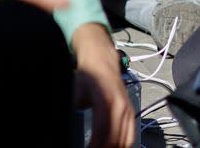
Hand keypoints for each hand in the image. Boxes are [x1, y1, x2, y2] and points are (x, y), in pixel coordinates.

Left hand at [73, 24, 134, 147]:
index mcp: (106, 101)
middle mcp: (121, 106)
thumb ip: (76, 109)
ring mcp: (128, 109)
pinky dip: (124, 144)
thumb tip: (68, 127)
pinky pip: (131, 133)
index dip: (94, 146)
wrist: (102, 60)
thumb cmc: (89, 74)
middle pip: (115, 139)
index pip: (102, 132)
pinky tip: (116, 147)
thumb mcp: (77, 91)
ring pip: (125, 139)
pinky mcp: (130, 111)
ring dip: (115, 147)